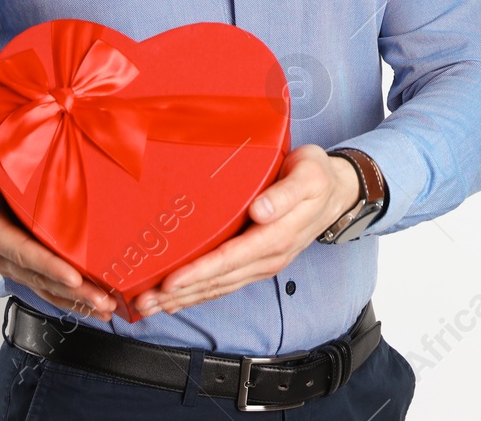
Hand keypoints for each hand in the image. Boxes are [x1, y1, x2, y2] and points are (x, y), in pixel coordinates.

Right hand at [0, 142, 116, 320]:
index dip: (47, 265)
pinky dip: (67, 297)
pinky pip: (42, 284)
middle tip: (104, 301)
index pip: (19, 250)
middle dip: (71, 291)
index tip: (74, 277)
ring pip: (42, 286)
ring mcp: (6, 261)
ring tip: (106, 307)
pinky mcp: (17, 264)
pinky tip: (90, 305)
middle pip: (37, 276)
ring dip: (74, 300)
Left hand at [132, 144, 359, 316]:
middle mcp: (269, 256)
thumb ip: (285, 194)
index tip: (170, 281)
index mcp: (278, 235)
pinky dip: (200, 294)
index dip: (199, 272)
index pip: (231, 258)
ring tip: (150, 306)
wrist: (338, 191)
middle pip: (219, 280)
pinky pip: (226, 284)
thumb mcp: (309, 175)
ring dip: (184, 299)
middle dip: (180, 294)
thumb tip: (260, 211)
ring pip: (219, 287)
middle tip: (142, 300)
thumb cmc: (318, 176)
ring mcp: (264, 263)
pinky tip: (179, 299)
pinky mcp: (259, 263)